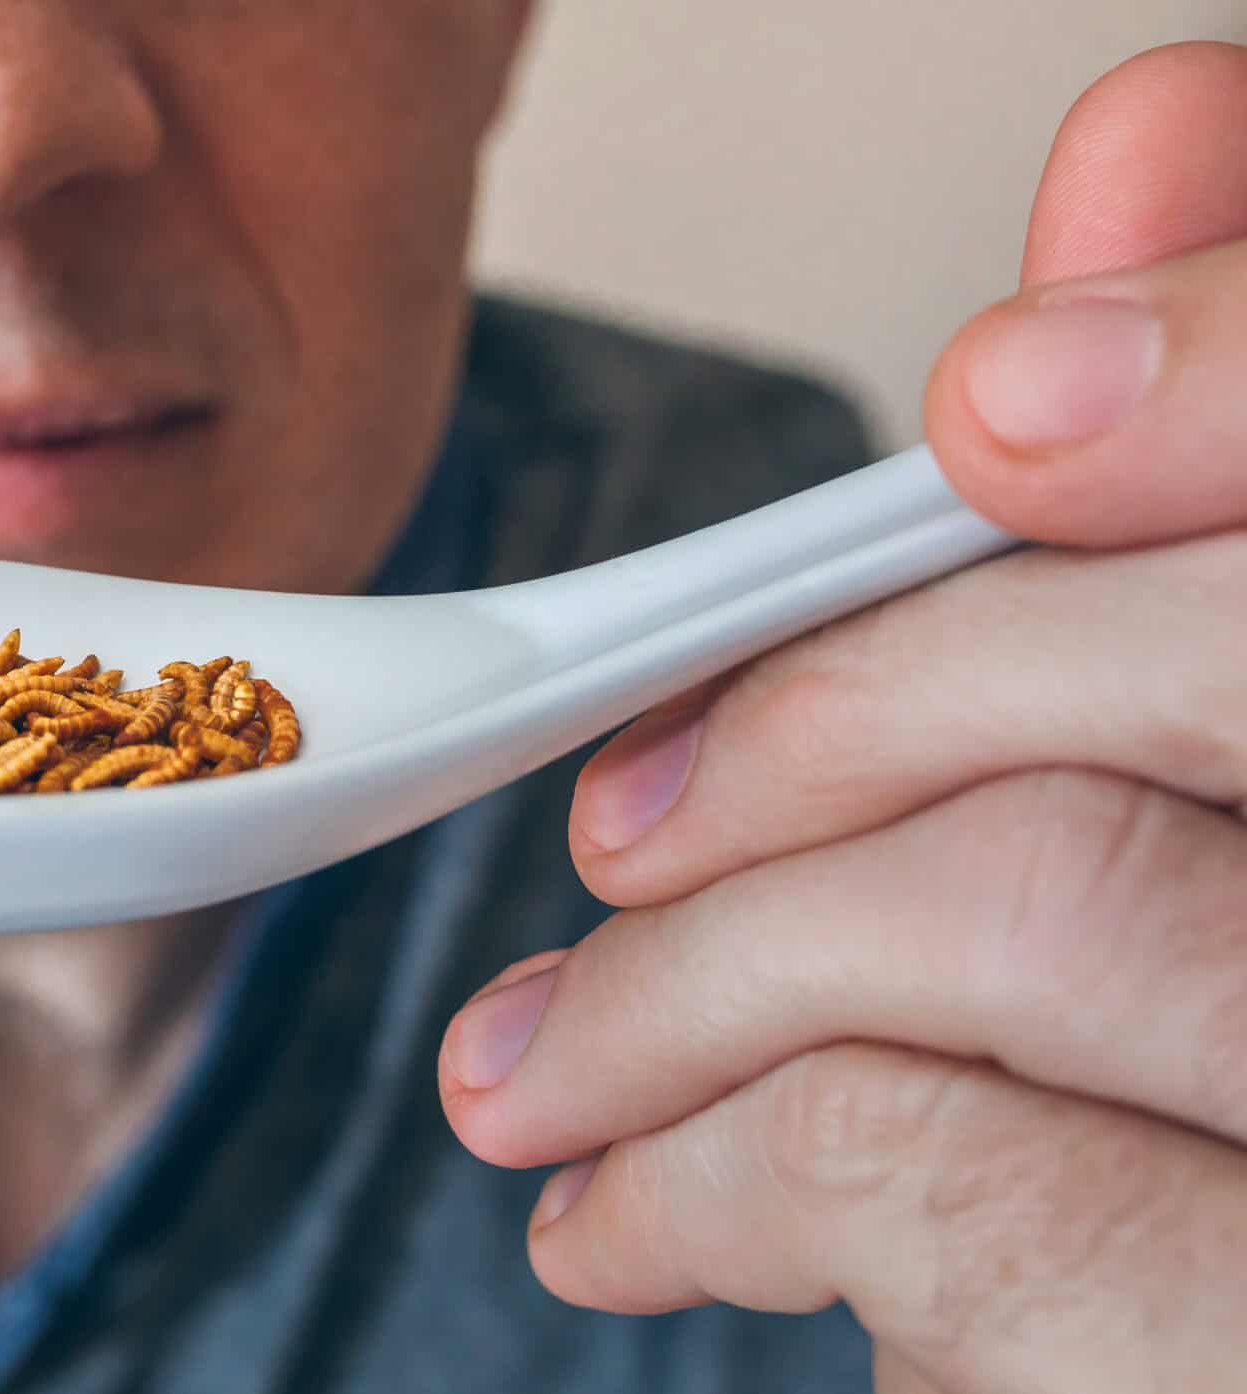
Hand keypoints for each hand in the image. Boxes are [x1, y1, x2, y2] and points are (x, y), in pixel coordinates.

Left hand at [438, 42, 1246, 1393]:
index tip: (994, 405)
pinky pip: (918, 1153)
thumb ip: (1174, 530)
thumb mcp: (1177, 839)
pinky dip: (698, 1162)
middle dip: (846, 704)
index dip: (1243, 362)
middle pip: (1216, 665)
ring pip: (1032, 901)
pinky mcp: (1246, 1360)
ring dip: (693, 971)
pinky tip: (622, 1221)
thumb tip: (1134, 175)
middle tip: (616, 819)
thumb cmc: (1147, 1159)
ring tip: (534, 1075)